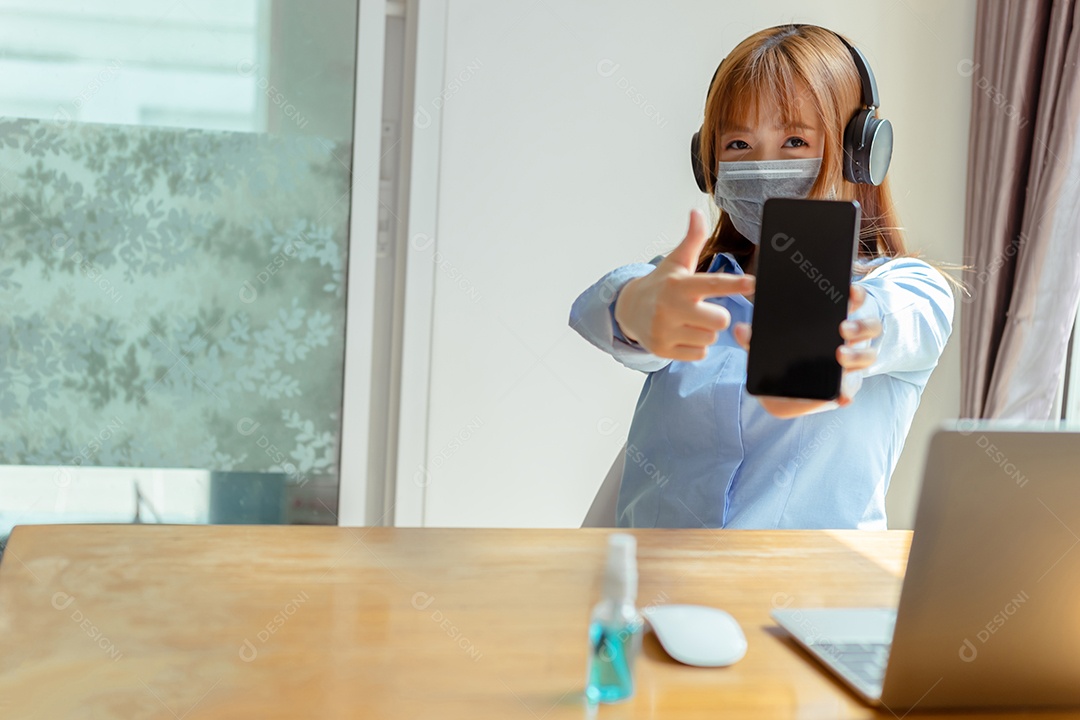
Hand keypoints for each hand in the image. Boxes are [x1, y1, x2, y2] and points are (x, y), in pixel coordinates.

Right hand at [614, 209, 755, 360]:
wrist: (629, 310)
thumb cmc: (661, 285)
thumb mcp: (677, 262)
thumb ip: (692, 239)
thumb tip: (697, 212)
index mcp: (678, 285)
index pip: (712, 284)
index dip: (734, 283)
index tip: (751, 283)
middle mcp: (670, 308)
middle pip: (719, 320)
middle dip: (717, 317)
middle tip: (703, 310)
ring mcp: (665, 331)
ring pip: (710, 338)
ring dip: (706, 332)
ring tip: (689, 322)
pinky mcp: (663, 350)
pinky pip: (699, 354)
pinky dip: (695, 347)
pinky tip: (683, 335)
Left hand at [732, 284, 882, 417]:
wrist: (791, 385)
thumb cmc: (788, 350)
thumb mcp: (772, 340)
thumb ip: (757, 337)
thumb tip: (739, 329)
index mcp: (837, 316)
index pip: (855, 300)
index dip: (857, 294)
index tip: (850, 291)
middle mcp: (853, 337)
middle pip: (869, 326)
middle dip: (859, 325)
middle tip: (842, 328)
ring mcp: (854, 360)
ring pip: (868, 354)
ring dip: (857, 355)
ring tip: (840, 356)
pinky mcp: (850, 383)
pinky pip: (854, 387)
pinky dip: (849, 391)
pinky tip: (842, 397)